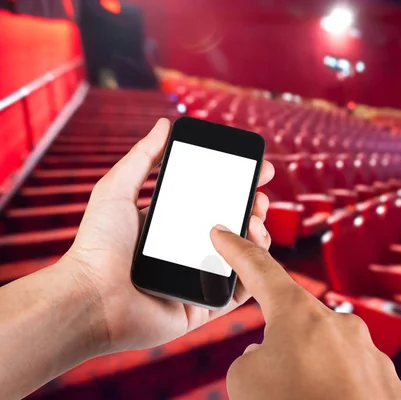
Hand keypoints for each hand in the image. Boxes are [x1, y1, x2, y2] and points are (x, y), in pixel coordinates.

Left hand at [59, 118, 274, 353]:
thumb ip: (142, 157)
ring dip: (257, 235)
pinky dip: (253, 271)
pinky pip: (238, 290)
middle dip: (252, 208)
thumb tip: (163, 124)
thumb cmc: (96, 246)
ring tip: (256, 220)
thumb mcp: (116, 190)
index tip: (257, 170)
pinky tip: (253, 250)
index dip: (237, 185)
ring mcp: (198, 278)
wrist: (91, 298)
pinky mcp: (204, 305)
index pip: (213, 201)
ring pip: (241, 256)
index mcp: (172, 225)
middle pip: (232, 226)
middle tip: (259, 198)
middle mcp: (188, 250)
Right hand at [210, 228, 400, 399]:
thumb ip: (252, 358)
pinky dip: (334, 395)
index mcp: (301, 315)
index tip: (223, 231)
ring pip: (322, 361)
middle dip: (278, 355)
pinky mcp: (388, 384)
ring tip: (302, 398)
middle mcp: (340, 325)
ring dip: (308, 382)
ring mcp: (368, 353)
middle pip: (294, 329)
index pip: (261, 270)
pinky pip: (349, 384)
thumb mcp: (244, 382)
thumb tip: (272, 358)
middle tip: (274, 388)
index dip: (237, 251)